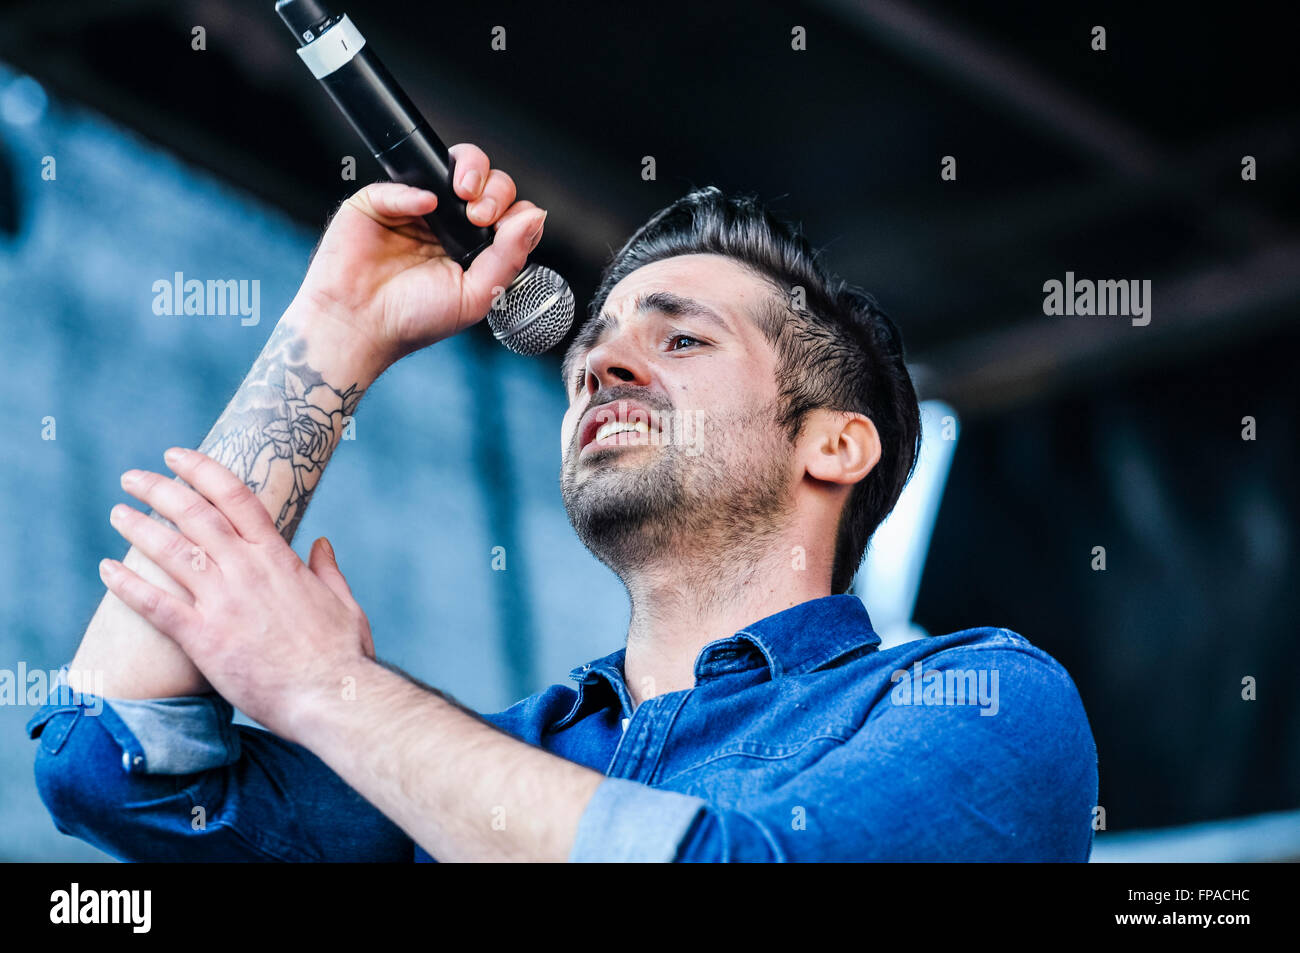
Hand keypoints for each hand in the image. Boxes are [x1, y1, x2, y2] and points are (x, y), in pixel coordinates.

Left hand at [98, 447, 376, 741]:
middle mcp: (247, 571)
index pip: (236, 498)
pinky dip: (127, 584)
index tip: (178, 457)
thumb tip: (321, 544)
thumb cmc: (344, 654)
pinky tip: (106, 569)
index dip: (203, 471)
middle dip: (160, 489)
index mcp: (279, 558)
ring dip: (138, 528)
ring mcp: (223, 603)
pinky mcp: (204, 639)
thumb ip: (327, 570)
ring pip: (170, 552)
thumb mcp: (344, 603)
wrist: (332, 696)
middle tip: (133, 477)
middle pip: (195, 515)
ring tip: (117, 512)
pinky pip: (155, 605)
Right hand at [296, 143, 546, 367]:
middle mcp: (447, 224)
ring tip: (465, 194)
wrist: (360, 326)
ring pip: (450, 166)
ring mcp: (414, 209)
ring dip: (469, 170)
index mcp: (473, 246)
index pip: (506, 211)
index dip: (511, 209)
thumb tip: (536, 216)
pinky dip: (415, 190)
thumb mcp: (476, 295)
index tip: (502, 226)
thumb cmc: (414, 319)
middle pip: (485, 181)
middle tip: (480, 214)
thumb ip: (509, 256)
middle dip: (493, 189)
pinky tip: (425, 206)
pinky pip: (401, 182)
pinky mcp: (379, 202)